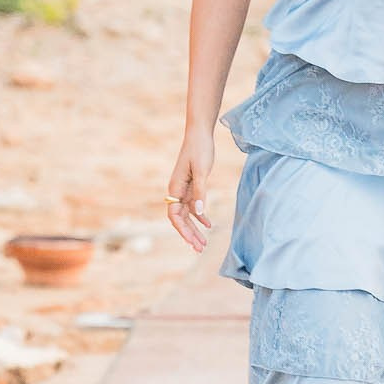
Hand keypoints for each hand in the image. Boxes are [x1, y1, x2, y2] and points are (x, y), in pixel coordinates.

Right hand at [166, 130, 215, 252]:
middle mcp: (176, 190)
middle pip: (180, 219)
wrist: (199, 134)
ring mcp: (183, 189)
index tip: (192, 242)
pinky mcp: (191, 186)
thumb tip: (199, 213)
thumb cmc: (199, 149)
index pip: (175, 215)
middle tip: (200, 249)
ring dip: (194, 229)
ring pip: (187, 214)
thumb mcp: (201, 171)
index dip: (183, 230)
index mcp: (175, 188)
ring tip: (203, 243)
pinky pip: (193, 206)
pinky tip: (209, 224)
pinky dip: (200, 216)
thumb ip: (200, 192)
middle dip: (189, 234)